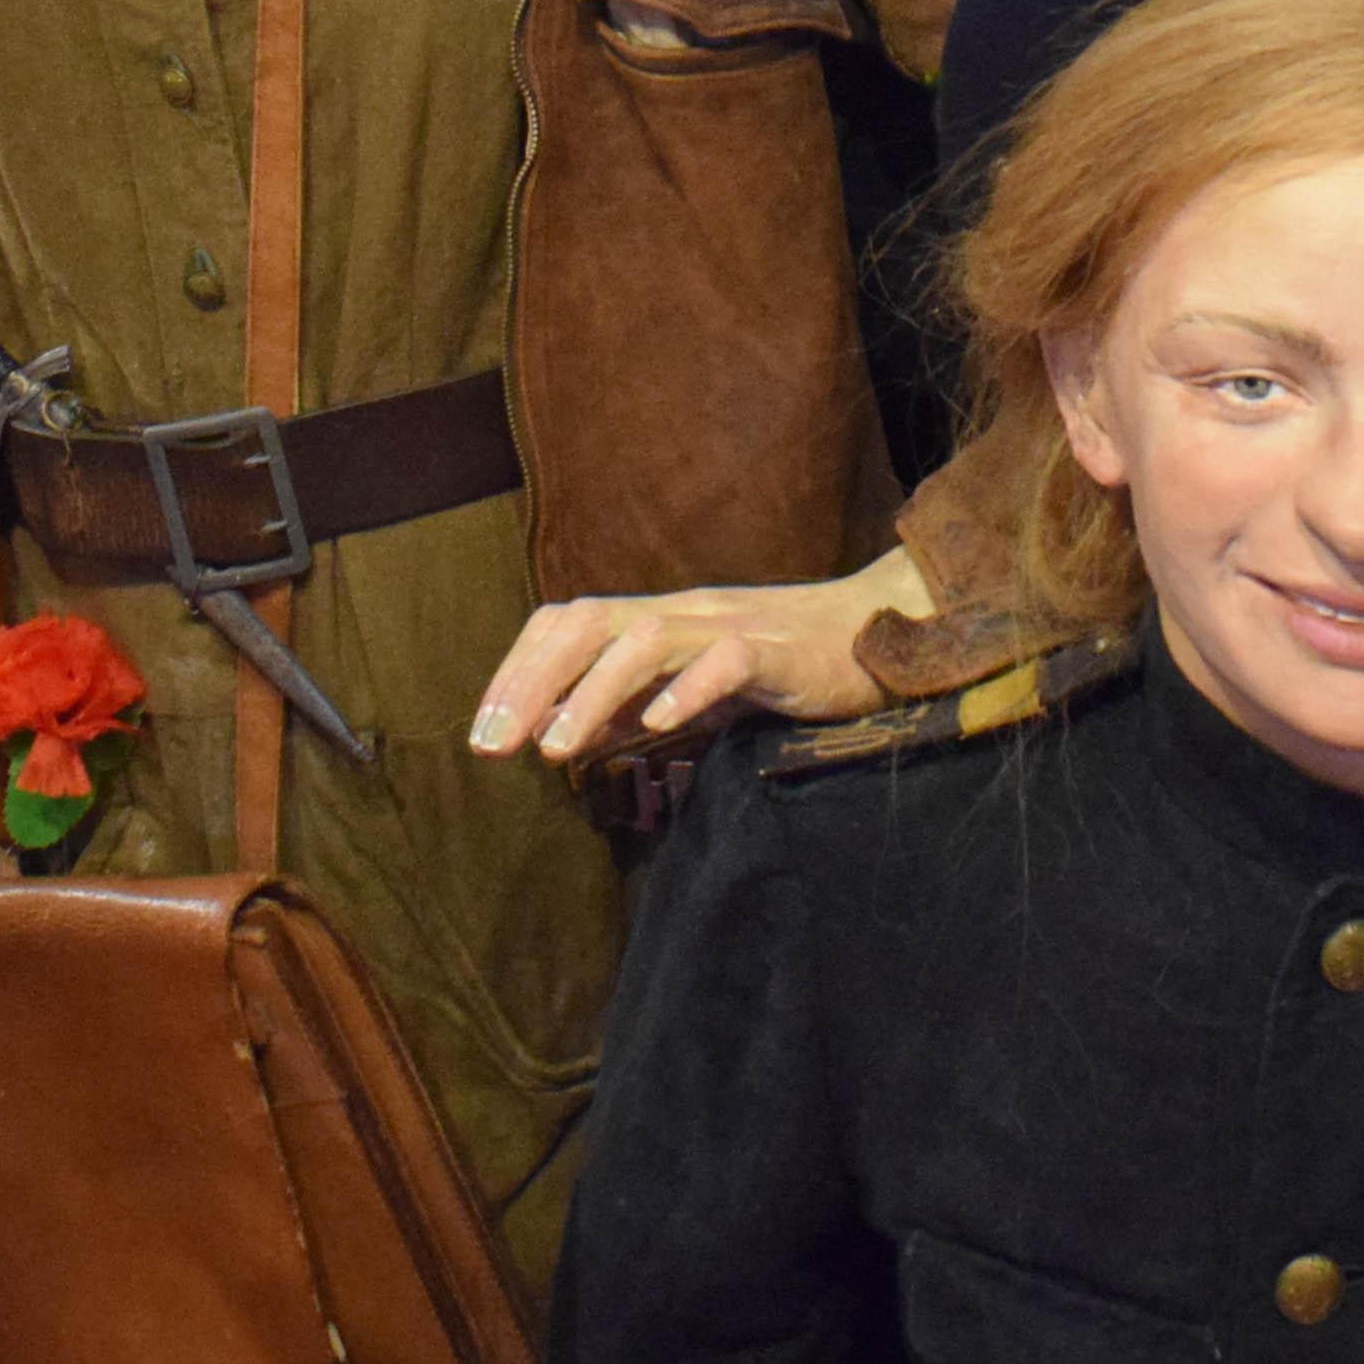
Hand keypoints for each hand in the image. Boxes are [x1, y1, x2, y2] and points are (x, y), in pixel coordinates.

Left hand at [470, 547, 929, 762]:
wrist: (880, 635)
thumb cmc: (782, 666)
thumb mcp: (691, 690)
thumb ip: (629, 709)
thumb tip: (556, 737)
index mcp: (659, 620)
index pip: (567, 623)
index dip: (517, 671)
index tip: (483, 734)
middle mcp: (685, 613)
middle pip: (590, 621)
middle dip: (533, 680)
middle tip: (494, 746)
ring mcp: (732, 626)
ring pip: (647, 639)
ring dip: (593, 693)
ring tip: (556, 749)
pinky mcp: (782, 651)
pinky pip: (731, 660)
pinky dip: (690, 688)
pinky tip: (660, 727)